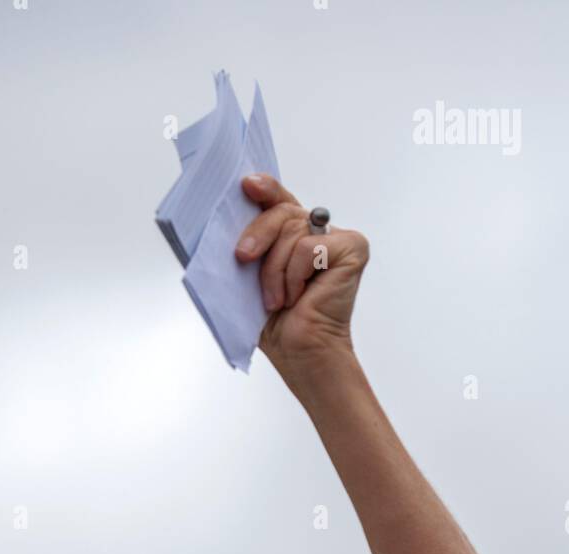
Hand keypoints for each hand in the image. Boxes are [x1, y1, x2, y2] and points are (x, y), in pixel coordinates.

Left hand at [235, 173, 369, 388]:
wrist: (300, 354)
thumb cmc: (276, 325)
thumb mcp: (249, 278)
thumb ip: (244, 247)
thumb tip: (215, 225)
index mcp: (296, 237)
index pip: (280, 202)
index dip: (265, 189)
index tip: (247, 184)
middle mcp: (319, 233)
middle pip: (283, 212)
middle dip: (258, 234)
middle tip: (243, 258)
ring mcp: (339, 239)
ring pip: (292, 231)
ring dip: (275, 270)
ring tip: (278, 299)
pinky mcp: (353, 248)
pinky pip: (309, 247)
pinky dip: (295, 275)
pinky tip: (300, 296)